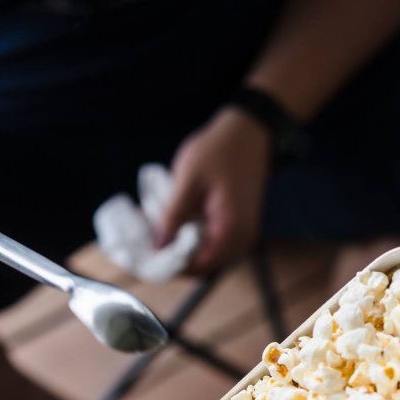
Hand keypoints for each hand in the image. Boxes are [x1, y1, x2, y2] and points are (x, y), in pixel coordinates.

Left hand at [158, 108, 271, 274]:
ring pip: (211, 257)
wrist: (250, 131)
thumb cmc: (219, 151)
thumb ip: (172, 217)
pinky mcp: (241, 226)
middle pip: (205, 267)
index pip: (198, 267)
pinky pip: (217, 244)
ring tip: (164, 236)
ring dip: (187, 252)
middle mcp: (242, 239)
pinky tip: (181, 227)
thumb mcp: (188, 181)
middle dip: (178, 261)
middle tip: (153, 247)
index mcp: (229, 231)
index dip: (173, 267)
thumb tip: (157, 247)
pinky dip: (198, 241)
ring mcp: (244, 234)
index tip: (150, 259)